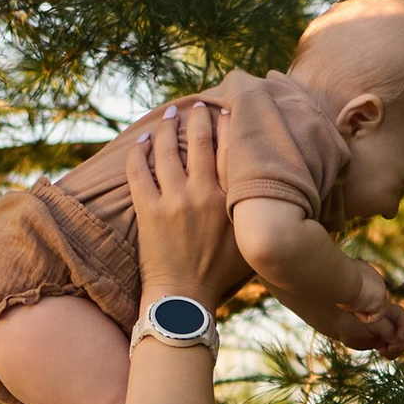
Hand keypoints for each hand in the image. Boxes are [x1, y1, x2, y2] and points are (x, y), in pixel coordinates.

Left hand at [125, 96, 244, 308]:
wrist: (185, 298)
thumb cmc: (220, 273)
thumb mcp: (248, 239)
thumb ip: (252, 210)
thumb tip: (264, 190)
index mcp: (231, 200)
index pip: (231, 149)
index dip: (228, 124)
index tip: (226, 111)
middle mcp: (204, 193)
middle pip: (201, 140)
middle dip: (198, 116)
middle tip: (197, 104)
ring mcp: (175, 200)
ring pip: (168, 150)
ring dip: (167, 127)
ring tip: (169, 114)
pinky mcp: (149, 209)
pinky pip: (139, 171)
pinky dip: (139, 152)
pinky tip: (141, 141)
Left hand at [326, 292, 403, 356]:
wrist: (339, 325)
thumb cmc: (352, 321)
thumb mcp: (370, 326)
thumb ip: (385, 330)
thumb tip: (398, 339)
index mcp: (388, 312)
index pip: (403, 319)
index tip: (397, 340)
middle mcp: (390, 321)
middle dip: (402, 342)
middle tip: (390, 349)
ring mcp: (387, 332)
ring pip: (400, 342)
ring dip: (396, 350)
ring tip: (383, 352)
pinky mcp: (382, 341)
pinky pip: (393, 348)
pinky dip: (391, 353)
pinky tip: (382, 353)